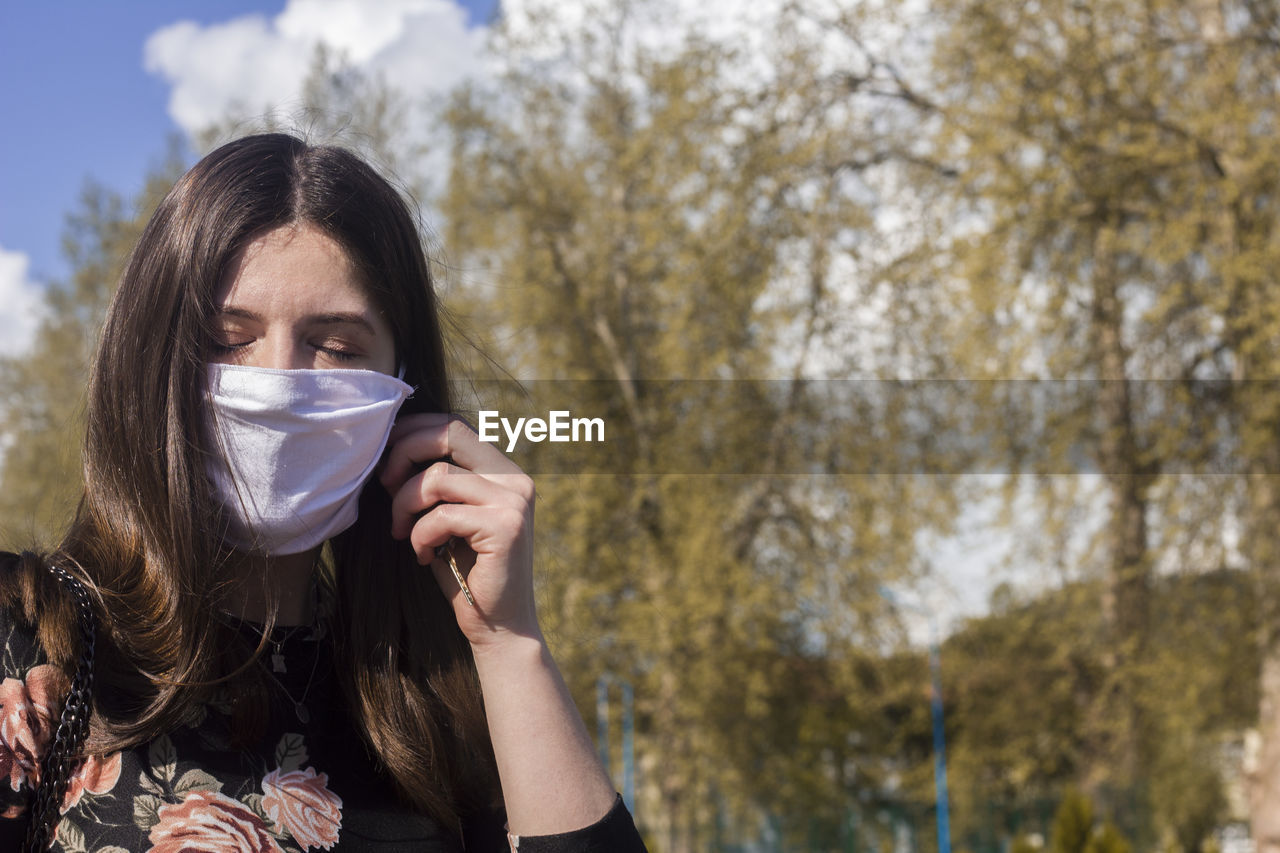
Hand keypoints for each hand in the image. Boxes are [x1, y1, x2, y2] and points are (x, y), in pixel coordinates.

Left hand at [379, 413, 540, 646]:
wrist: (499, 627)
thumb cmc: (467, 575)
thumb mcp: (450, 520)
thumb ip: (438, 486)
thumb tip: (392, 452)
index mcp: (504, 473)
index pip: (456, 427)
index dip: (415, 431)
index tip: (385, 455)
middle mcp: (515, 480)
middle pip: (449, 434)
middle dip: (405, 451)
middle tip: (384, 483)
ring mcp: (513, 501)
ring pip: (437, 476)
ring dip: (405, 504)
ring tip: (401, 532)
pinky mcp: (504, 526)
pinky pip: (441, 516)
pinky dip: (420, 536)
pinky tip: (425, 557)